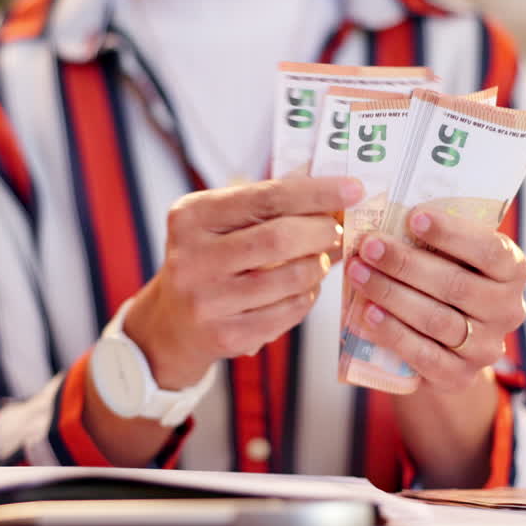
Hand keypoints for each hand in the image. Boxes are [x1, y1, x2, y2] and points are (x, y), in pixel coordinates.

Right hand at [124, 177, 360, 388]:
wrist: (172, 324)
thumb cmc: (209, 261)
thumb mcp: (218, 223)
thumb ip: (265, 206)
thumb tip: (332, 197)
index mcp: (191, 217)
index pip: (266, 197)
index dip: (316, 193)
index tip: (352, 189)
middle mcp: (192, 258)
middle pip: (279, 238)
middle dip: (320, 232)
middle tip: (337, 231)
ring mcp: (207, 301)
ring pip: (289, 279)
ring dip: (317, 267)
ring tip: (320, 261)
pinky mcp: (225, 336)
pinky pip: (287, 313)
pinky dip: (307, 298)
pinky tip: (304, 289)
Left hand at [344, 206, 525, 390]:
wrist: (449, 349)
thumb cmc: (445, 282)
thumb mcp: (452, 258)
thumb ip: (434, 240)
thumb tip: (388, 212)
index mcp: (513, 270)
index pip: (489, 251)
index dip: (452, 234)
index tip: (413, 217)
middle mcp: (508, 309)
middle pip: (455, 285)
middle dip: (405, 263)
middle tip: (369, 245)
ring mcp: (486, 347)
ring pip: (436, 319)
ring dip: (391, 294)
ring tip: (358, 273)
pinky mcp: (460, 376)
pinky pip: (424, 355)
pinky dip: (393, 333)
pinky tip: (367, 313)